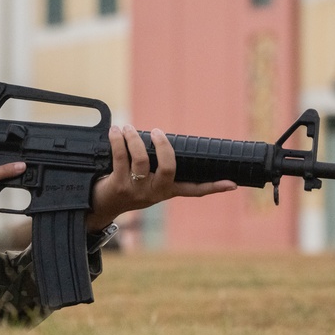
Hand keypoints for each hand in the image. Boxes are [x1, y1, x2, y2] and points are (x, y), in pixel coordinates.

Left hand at [86, 125, 236, 230]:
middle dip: (164, 146)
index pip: (194, 190)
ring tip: (128, 127)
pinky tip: (115, 131)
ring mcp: (137, 190)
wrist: (102, 206)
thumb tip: (165, 138)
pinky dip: (118, 140)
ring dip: (133, 138)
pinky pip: (120, 157)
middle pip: (168, 168)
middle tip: (157, 131)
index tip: (232, 183)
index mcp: (167, 191)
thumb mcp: (147, 181)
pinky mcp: (119, 185)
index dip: (213, 187)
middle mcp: (155, 192)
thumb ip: (158, 166)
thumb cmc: (127, 186)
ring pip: (141, 159)